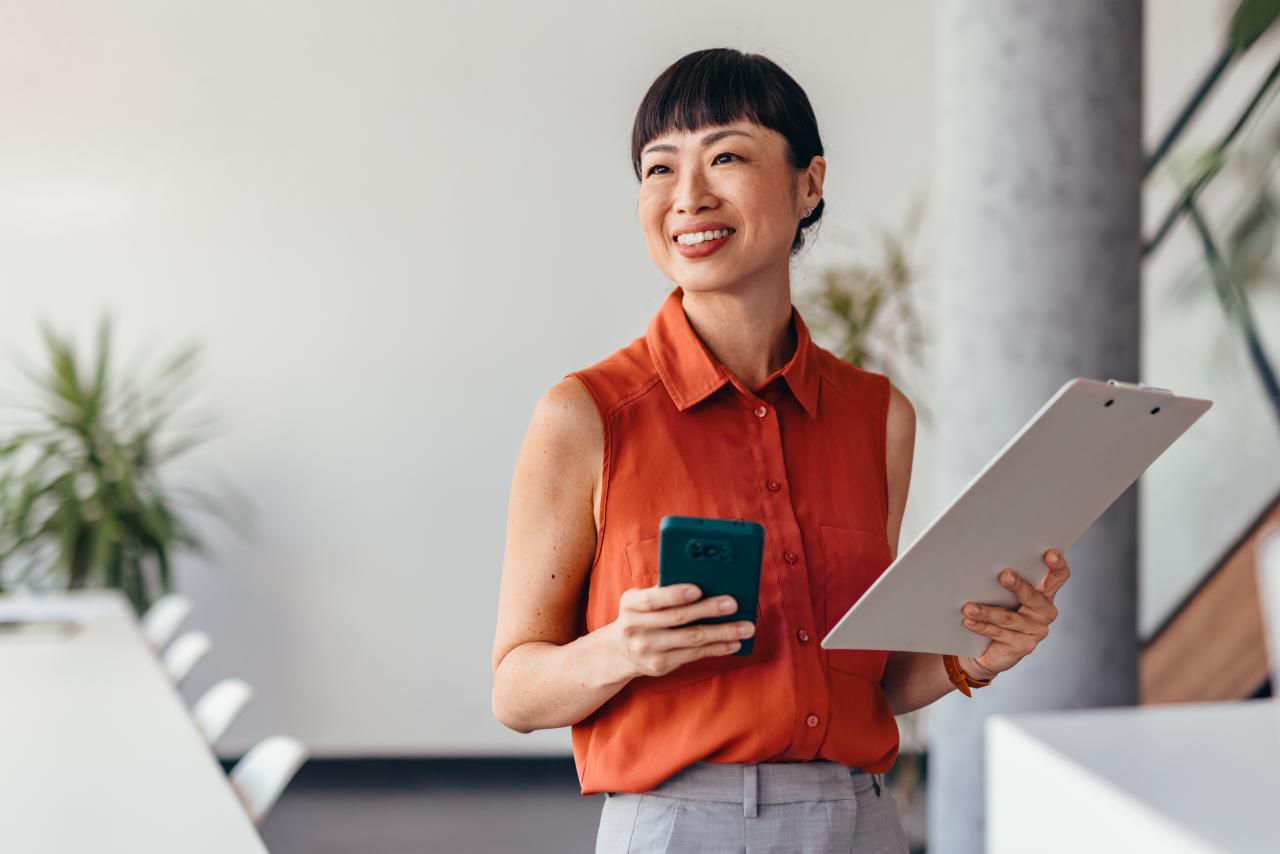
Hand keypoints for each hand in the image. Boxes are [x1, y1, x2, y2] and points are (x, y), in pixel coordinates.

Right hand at [605, 583, 755, 680]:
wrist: (619, 651)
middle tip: (733, 604)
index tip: (698, 589)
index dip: (675, 594)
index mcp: (631, 604)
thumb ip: (663, 590)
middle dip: (708, 610)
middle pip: (677, 618)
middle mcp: (636, 628)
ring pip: (691, 639)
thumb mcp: (640, 600)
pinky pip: (694, 655)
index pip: (653, 599)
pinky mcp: (660, 665)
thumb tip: (703, 578)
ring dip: (722, 633)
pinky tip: (733, 643)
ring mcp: (648, 649)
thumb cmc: (640, 616)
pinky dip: (717, 648)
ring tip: (745, 627)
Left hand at [956, 549, 1070, 680]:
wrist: (984, 650)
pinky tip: (969, 620)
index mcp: (1044, 593)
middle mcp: (1044, 612)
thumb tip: (981, 561)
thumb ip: (1001, 581)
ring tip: (969, 607)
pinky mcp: (1023, 646)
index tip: (1050, 554)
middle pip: (1034, 597)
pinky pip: (1000, 633)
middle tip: (1004, 575)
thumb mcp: (1000, 594)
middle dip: (1018, 586)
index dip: (1057, 565)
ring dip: (987, 612)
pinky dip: (982, 626)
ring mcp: (1035, 630)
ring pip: (1010, 618)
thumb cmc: (994, 612)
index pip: (1058, 577)